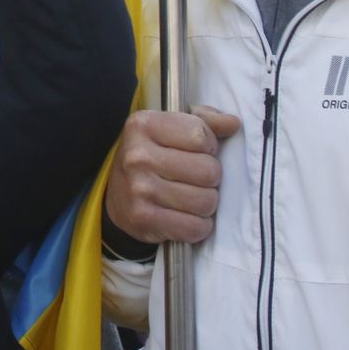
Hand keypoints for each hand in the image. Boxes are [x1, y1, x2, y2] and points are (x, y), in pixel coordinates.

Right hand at [104, 106, 239, 244]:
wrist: (115, 193)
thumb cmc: (151, 155)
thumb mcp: (171, 128)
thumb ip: (205, 121)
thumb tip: (233, 124)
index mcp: (144, 125)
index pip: (201, 136)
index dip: (209, 146)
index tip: (197, 151)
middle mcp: (138, 156)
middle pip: (209, 170)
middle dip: (210, 177)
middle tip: (196, 179)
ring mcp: (139, 189)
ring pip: (206, 201)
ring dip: (206, 202)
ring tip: (192, 197)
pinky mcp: (144, 219)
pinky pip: (195, 227)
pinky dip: (199, 226)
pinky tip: (187, 217)